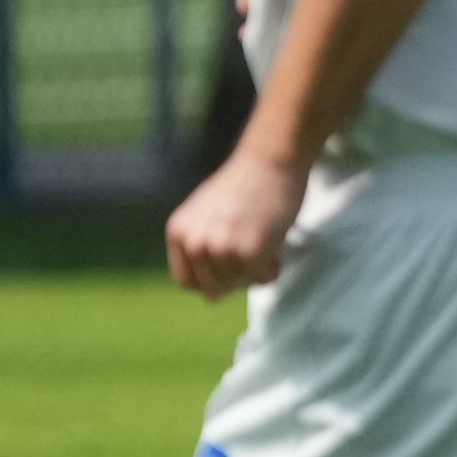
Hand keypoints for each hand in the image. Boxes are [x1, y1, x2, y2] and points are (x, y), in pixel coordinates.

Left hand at [165, 146, 307, 299]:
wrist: (270, 159)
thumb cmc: (245, 184)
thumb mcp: (207, 215)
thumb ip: (203, 246)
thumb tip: (210, 297)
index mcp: (179, 233)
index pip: (187, 281)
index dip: (211, 281)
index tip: (230, 270)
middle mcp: (195, 242)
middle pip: (214, 287)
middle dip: (237, 278)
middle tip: (255, 257)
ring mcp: (222, 247)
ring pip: (239, 283)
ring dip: (255, 272)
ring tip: (267, 247)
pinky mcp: (251, 250)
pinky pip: (261, 277)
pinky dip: (272, 269)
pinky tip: (277, 249)